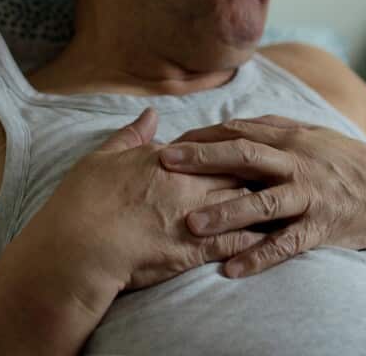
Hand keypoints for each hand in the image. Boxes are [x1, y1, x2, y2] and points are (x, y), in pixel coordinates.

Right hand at [22, 108, 268, 292]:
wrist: (76, 251)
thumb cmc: (82, 204)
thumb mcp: (102, 159)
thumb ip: (131, 136)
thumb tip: (151, 114)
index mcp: (167, 159)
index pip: (214, 147)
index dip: (237, 147)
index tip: (254, 146)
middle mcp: (186, 183)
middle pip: (239, 171)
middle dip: (263, 171)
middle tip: (286, 169)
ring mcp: (193, 216)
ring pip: (244, 204)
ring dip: (267, 204)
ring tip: (289, 203)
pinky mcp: (194, 250)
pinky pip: (236, 242)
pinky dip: (257, 240)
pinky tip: (272, 240)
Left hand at [158, 114, 365, 278]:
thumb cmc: (348, 162)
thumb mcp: (314, 135)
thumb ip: (276, 128)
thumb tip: (238, 121)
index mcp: (291, 139)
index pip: (238, 133)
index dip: (202, 137)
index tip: (168, 142)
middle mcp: (296, 163)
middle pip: (243, 157)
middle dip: (202, 160)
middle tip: (164, 164)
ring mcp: (308, 196)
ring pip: (262, 203)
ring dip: (225, 213)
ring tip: (192, 225)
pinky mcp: (320, 226)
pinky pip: (286, 244)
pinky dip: (258, 257)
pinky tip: (231, 269)